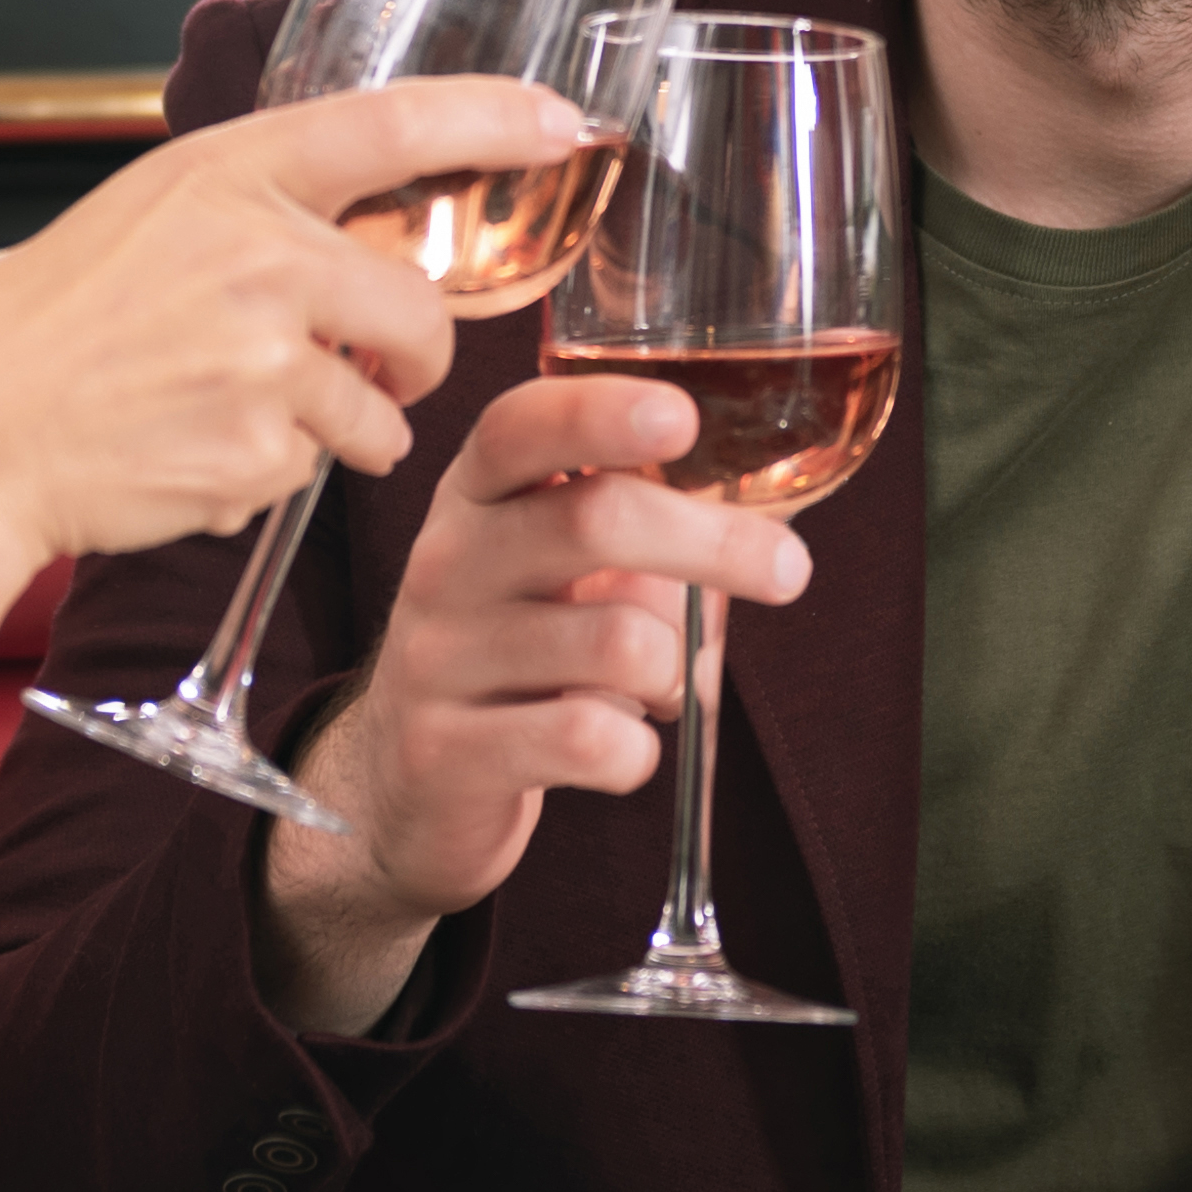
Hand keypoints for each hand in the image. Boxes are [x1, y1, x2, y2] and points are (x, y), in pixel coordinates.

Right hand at [0, 78, 576, 582]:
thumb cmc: (55, 324)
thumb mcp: (153, 219)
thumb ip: (262, 217)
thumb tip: (376, 242)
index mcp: (231, 174)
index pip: (395, 125)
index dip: (492, 119)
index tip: (564, 122)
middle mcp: (260, 254)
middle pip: (420, 315)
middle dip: (412, 361)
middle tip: (369, 375)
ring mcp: (263, 357)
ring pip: (380, 414)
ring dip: (338, 429)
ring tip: (229, 415)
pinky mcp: (256, 449)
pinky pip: (312, 471)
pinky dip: (269, 476)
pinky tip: (191, 451)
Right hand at [256, 372, 809, 1031]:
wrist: (404, 778)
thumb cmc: (514, 651)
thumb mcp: (552, 568)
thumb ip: (637, 531)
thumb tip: (760, 530)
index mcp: (476, 496)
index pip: (521, 428)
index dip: (600, 413)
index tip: (682, 419)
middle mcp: (446, 561)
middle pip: (594, 519)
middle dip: (713, 544)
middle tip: (788, 570)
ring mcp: (437, 657)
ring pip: (617, 644)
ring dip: (675, 672)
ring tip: (660, 688)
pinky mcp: (446, 752)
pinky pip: (590, 741)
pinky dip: (637, 751)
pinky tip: (618, 749)